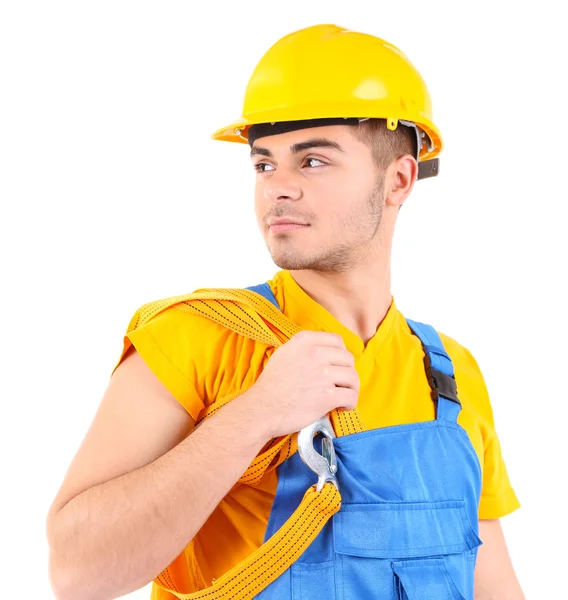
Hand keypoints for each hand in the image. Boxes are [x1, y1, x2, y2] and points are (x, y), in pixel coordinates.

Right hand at [245, 330, 359, 437]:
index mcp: (305, 341)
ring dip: (351, 388)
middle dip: (347, 371)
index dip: (341, 353)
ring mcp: (323, 374)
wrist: (262, 408)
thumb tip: (322, 349)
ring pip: (353, 377)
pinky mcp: (327, 396)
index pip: (337, 340)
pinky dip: (350, 403)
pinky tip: (342, 407)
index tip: (337, 364)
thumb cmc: (271, 385)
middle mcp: (316, 354)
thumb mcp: (283, 354)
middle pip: (348, 358)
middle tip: (340, 383)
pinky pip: (351, 396)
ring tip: (343, 395)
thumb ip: (303, 347)